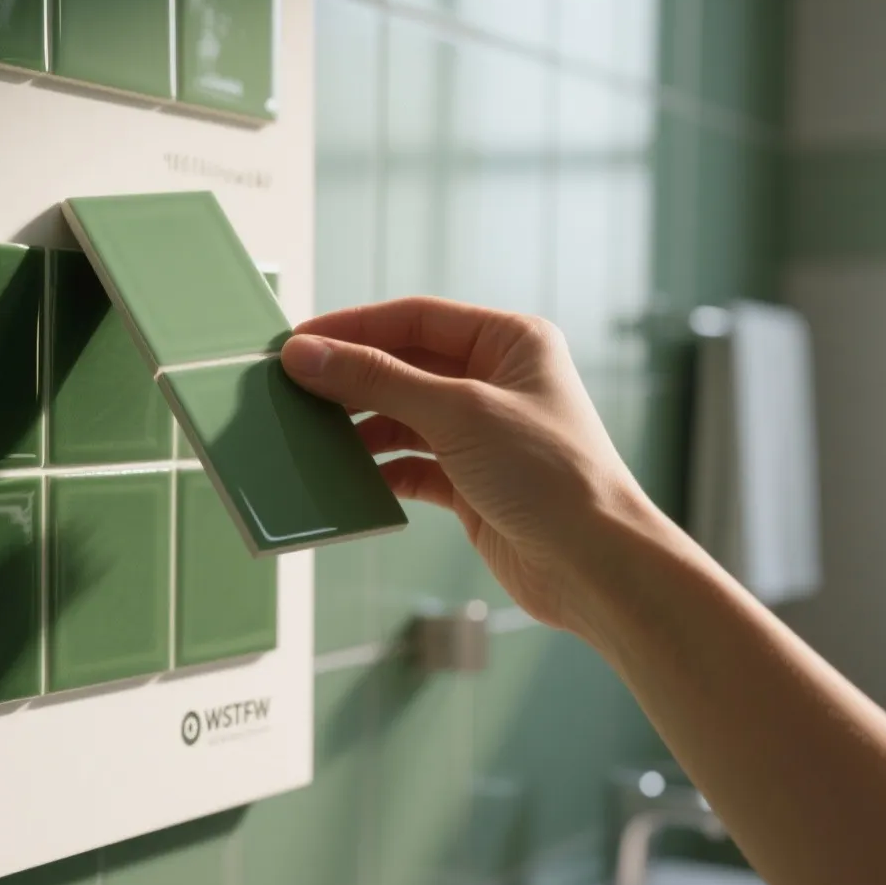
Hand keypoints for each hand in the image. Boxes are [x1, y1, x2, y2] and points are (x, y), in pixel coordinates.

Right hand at [280, 297, 657, 634]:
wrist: (594, 565)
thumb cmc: (549, 474)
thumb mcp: (456, 413)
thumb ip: (377, 381)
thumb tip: (307, 354)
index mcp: (510, 341)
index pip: (414, 319)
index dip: (353, 328)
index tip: (297, 343)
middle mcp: (498, 380)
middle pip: (404, 367)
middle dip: (350, 380)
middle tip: (290, 390)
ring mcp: (484, 433)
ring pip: (402, 417)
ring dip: (359, 427)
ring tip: (309, 435)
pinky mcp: (472, 483)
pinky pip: (410, 464)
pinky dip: (378, 470)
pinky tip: (345, 477)